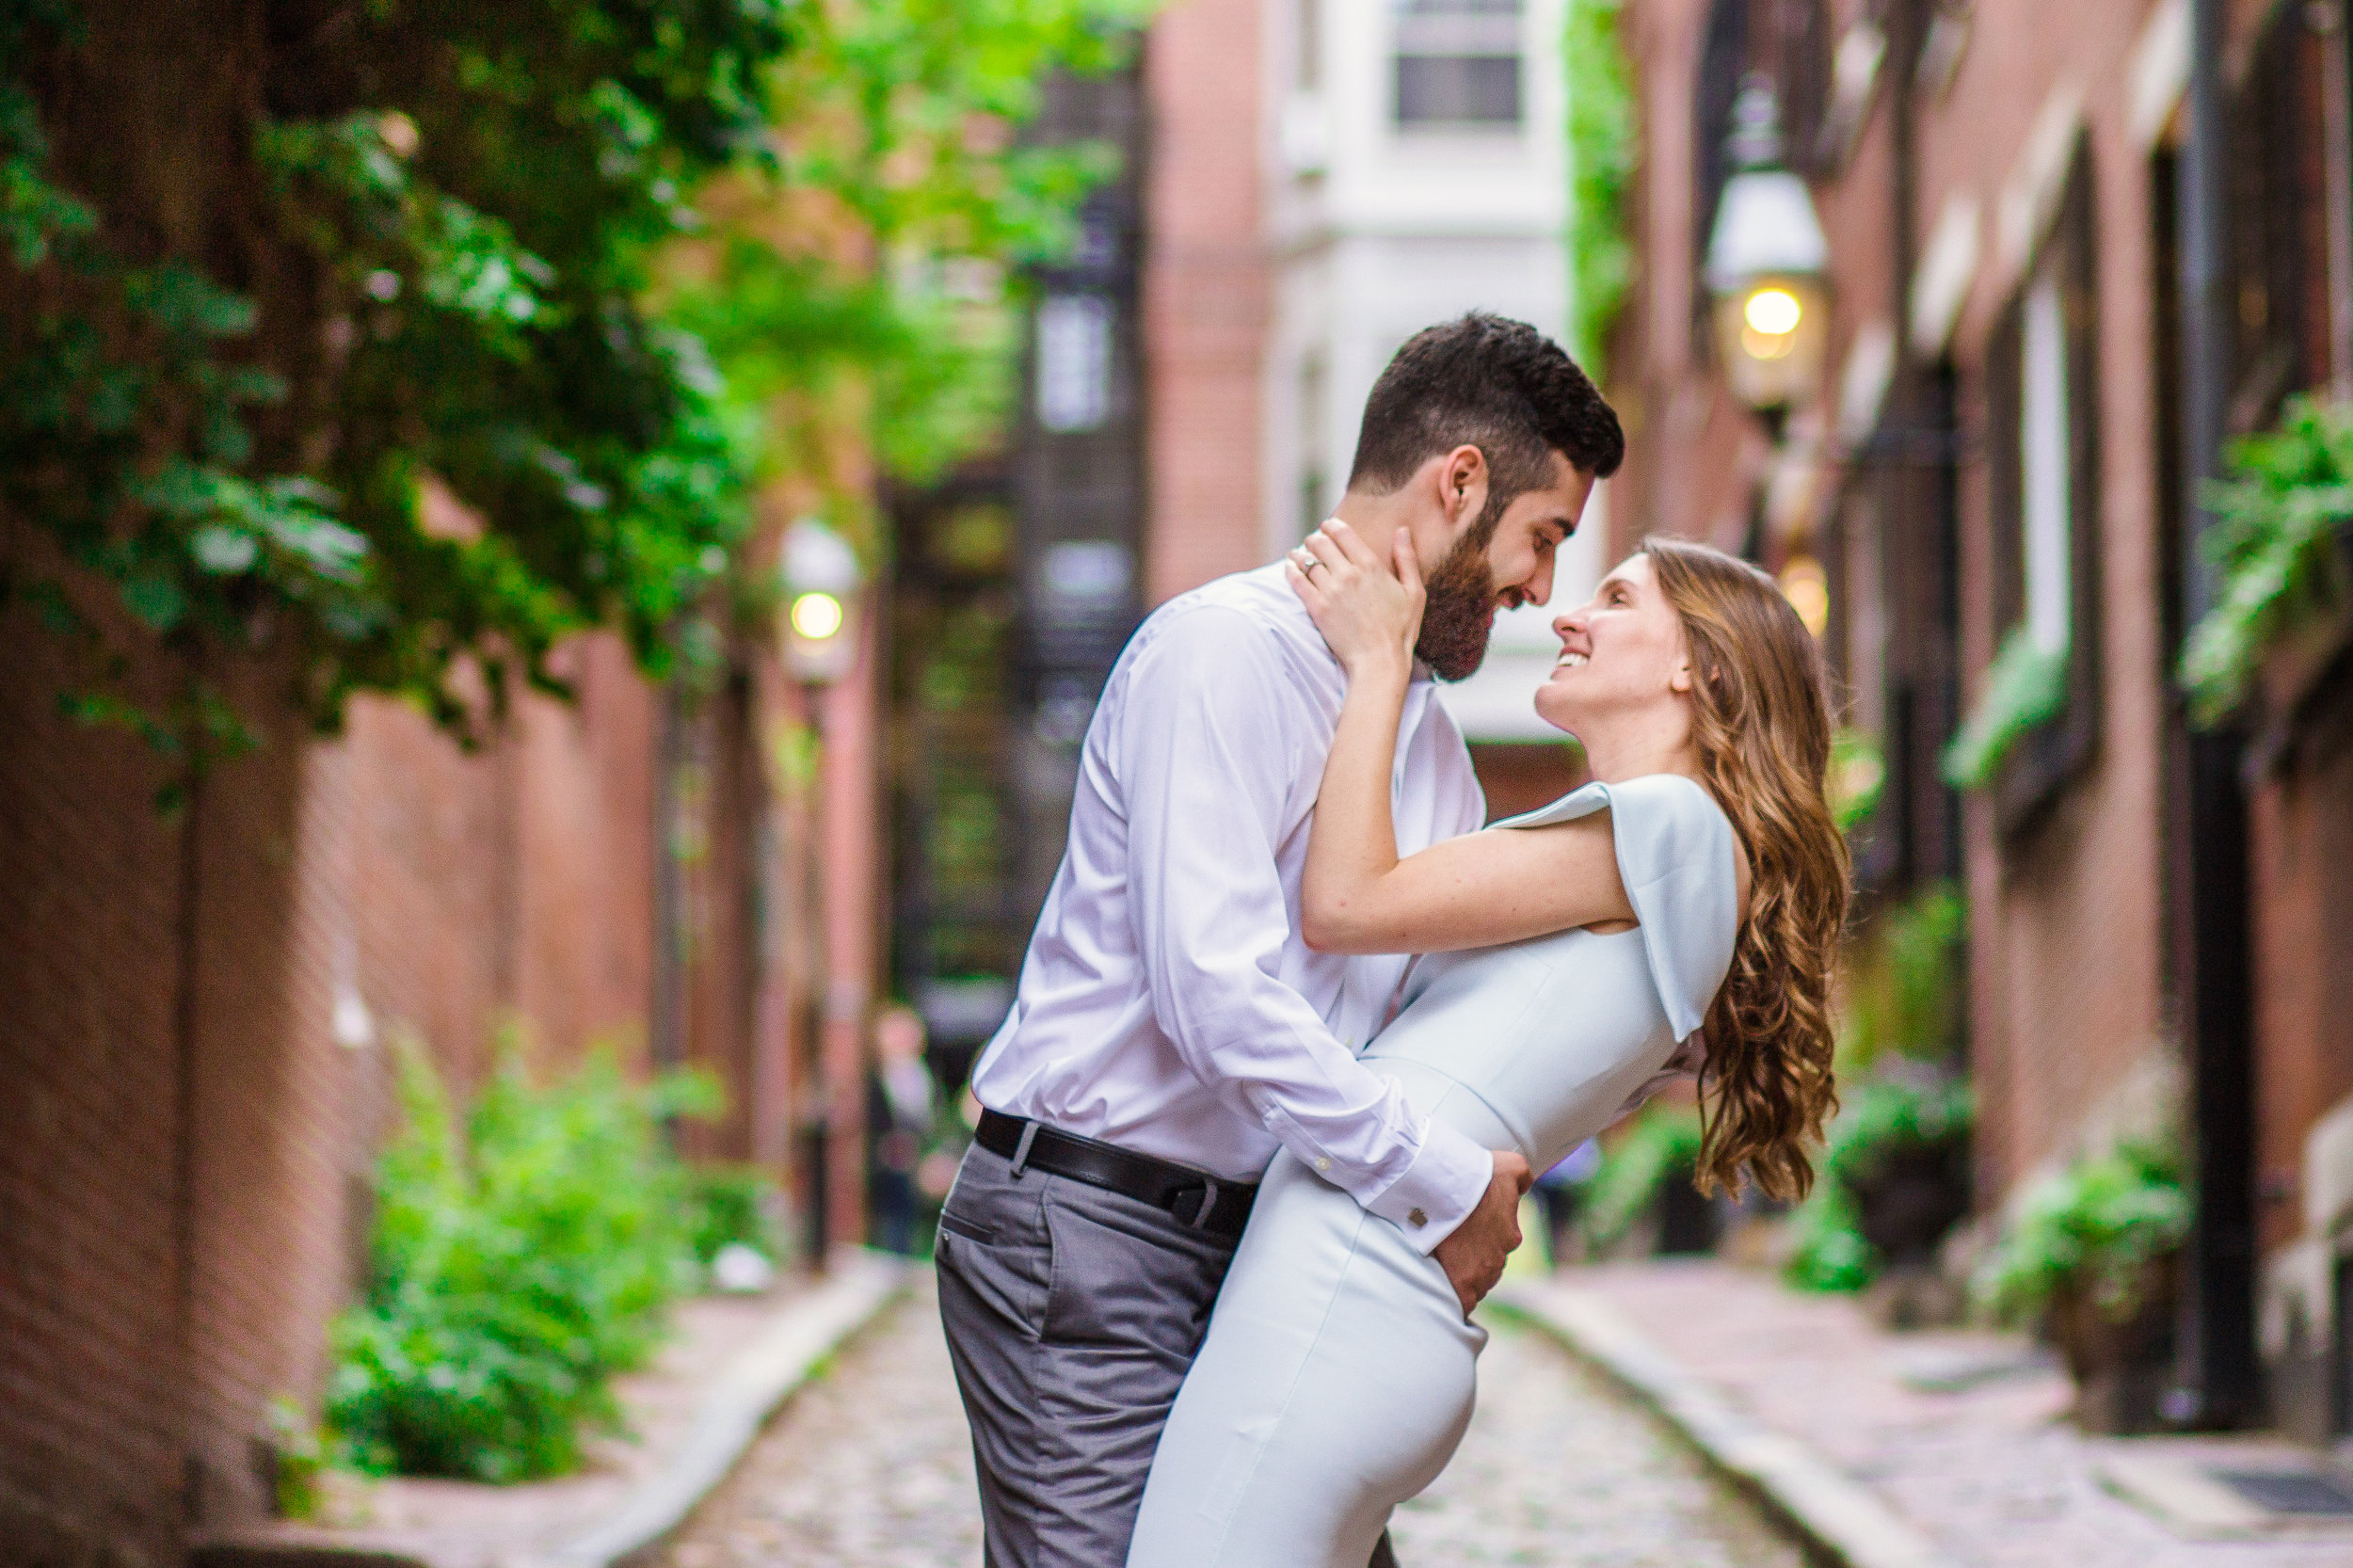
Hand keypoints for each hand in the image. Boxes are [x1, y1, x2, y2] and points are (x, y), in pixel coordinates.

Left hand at [1284, 519, 1422, 677]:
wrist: (1379, 661)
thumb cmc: (1401, 630)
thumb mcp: (1414, 592)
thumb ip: (1407, 558)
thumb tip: (1402, 530)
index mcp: (1371, 565)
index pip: (1342, 532)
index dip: (1331, 525)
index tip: (1327, 527)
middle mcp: (1348, 573)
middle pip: (1320, 542)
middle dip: (1314, 538)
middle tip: (1312, 541)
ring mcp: (1331, 591)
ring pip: (1306, 559)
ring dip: (1300, 553)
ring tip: (1298, 554)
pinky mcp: (1317, 608)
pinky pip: (1297, 581)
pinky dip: (1290, 570)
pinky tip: (1289, 568)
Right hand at [1431, 1150, 1531, 1317]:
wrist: (1448, 1188)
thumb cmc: (1478, 1175)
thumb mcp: (1510, 1166)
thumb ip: (1522, 1175)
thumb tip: (1525, 1183)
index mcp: (1509, 1234)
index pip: (1499, 1243)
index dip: (1482, 1239)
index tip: (1466, 1233)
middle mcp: (1499, 1258)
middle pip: (1485, 1265)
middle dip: (1471, 1259)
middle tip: (1450, 1246)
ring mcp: (1481, 1275)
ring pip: (1474, 1282)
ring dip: (1462, 1275)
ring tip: (1441, 1264)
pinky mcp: (1462, 1286)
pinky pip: (1463, 1302)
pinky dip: (1456, 1299)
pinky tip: (1444, 1295)